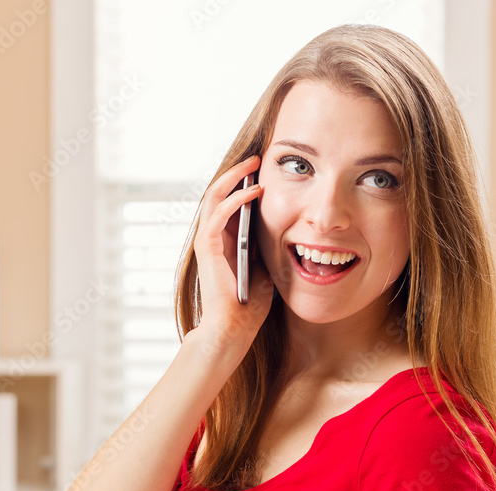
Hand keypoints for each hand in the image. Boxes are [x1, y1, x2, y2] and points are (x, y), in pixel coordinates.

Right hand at [191, 155, 274, 357]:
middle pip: (218, 192)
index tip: (262, 168)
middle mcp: (211, 236)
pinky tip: (255, 191)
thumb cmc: (249, 301)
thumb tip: (289, 224)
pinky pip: (218, 213)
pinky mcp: (207, 247)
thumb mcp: (265, 263)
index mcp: (224, 239)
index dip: (242, 182)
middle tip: (256, 158)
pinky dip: (235, 199)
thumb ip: (266, 243)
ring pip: (213, 196)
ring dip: (234, 178)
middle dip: (237, 173)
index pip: (228, 201)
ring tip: (252, 165)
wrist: (234, 326)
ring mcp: (207, 240)